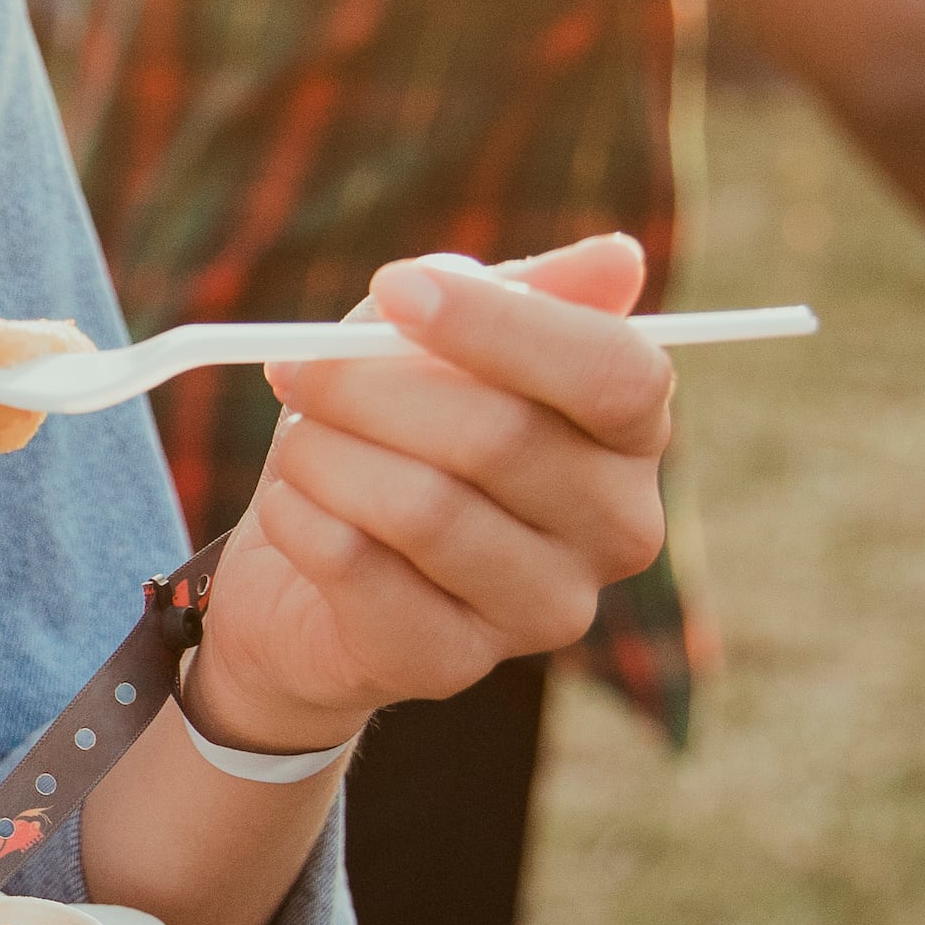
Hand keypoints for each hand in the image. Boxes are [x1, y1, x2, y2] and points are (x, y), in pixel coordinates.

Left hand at [193, 233, 676, 748]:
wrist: (307, 579)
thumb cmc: (391, 436)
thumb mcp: (438, 343)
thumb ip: (519, 293)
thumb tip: (616, 260)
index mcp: (632, 437)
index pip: (614, 376)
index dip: (500, 324)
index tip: (395, 286)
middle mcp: (616, 531)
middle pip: (502, 438)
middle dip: (372, 387)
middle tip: (298, 366)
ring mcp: (544, 611)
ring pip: (424, 508)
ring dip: (329, 455)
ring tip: (299, 441)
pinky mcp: (453, 664)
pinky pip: (360, 568)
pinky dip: (302, 518)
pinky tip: (293, 505)